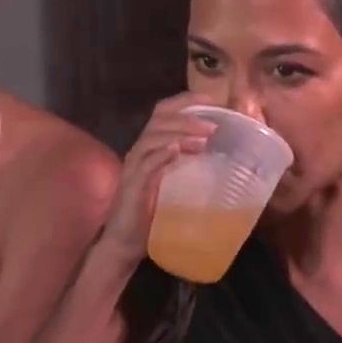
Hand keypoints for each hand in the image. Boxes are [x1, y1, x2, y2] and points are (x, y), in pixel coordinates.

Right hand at [95, 92, 219, 260]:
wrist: (125, 243)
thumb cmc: (151, 215)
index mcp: (150, 149)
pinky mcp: (134, 185)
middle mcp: (139, 152)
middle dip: (187, 117)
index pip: (163, 114)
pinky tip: (176, 150)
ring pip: (153, 137)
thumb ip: (189, 167)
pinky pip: (146, 163)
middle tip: (213, 125)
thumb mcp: (175, 185)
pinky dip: (162, 154)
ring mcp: (135, 168)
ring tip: (203, 137)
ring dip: (179, 133)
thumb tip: (217, 154)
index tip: (210, 99)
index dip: (184, 101)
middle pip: (159, 120)